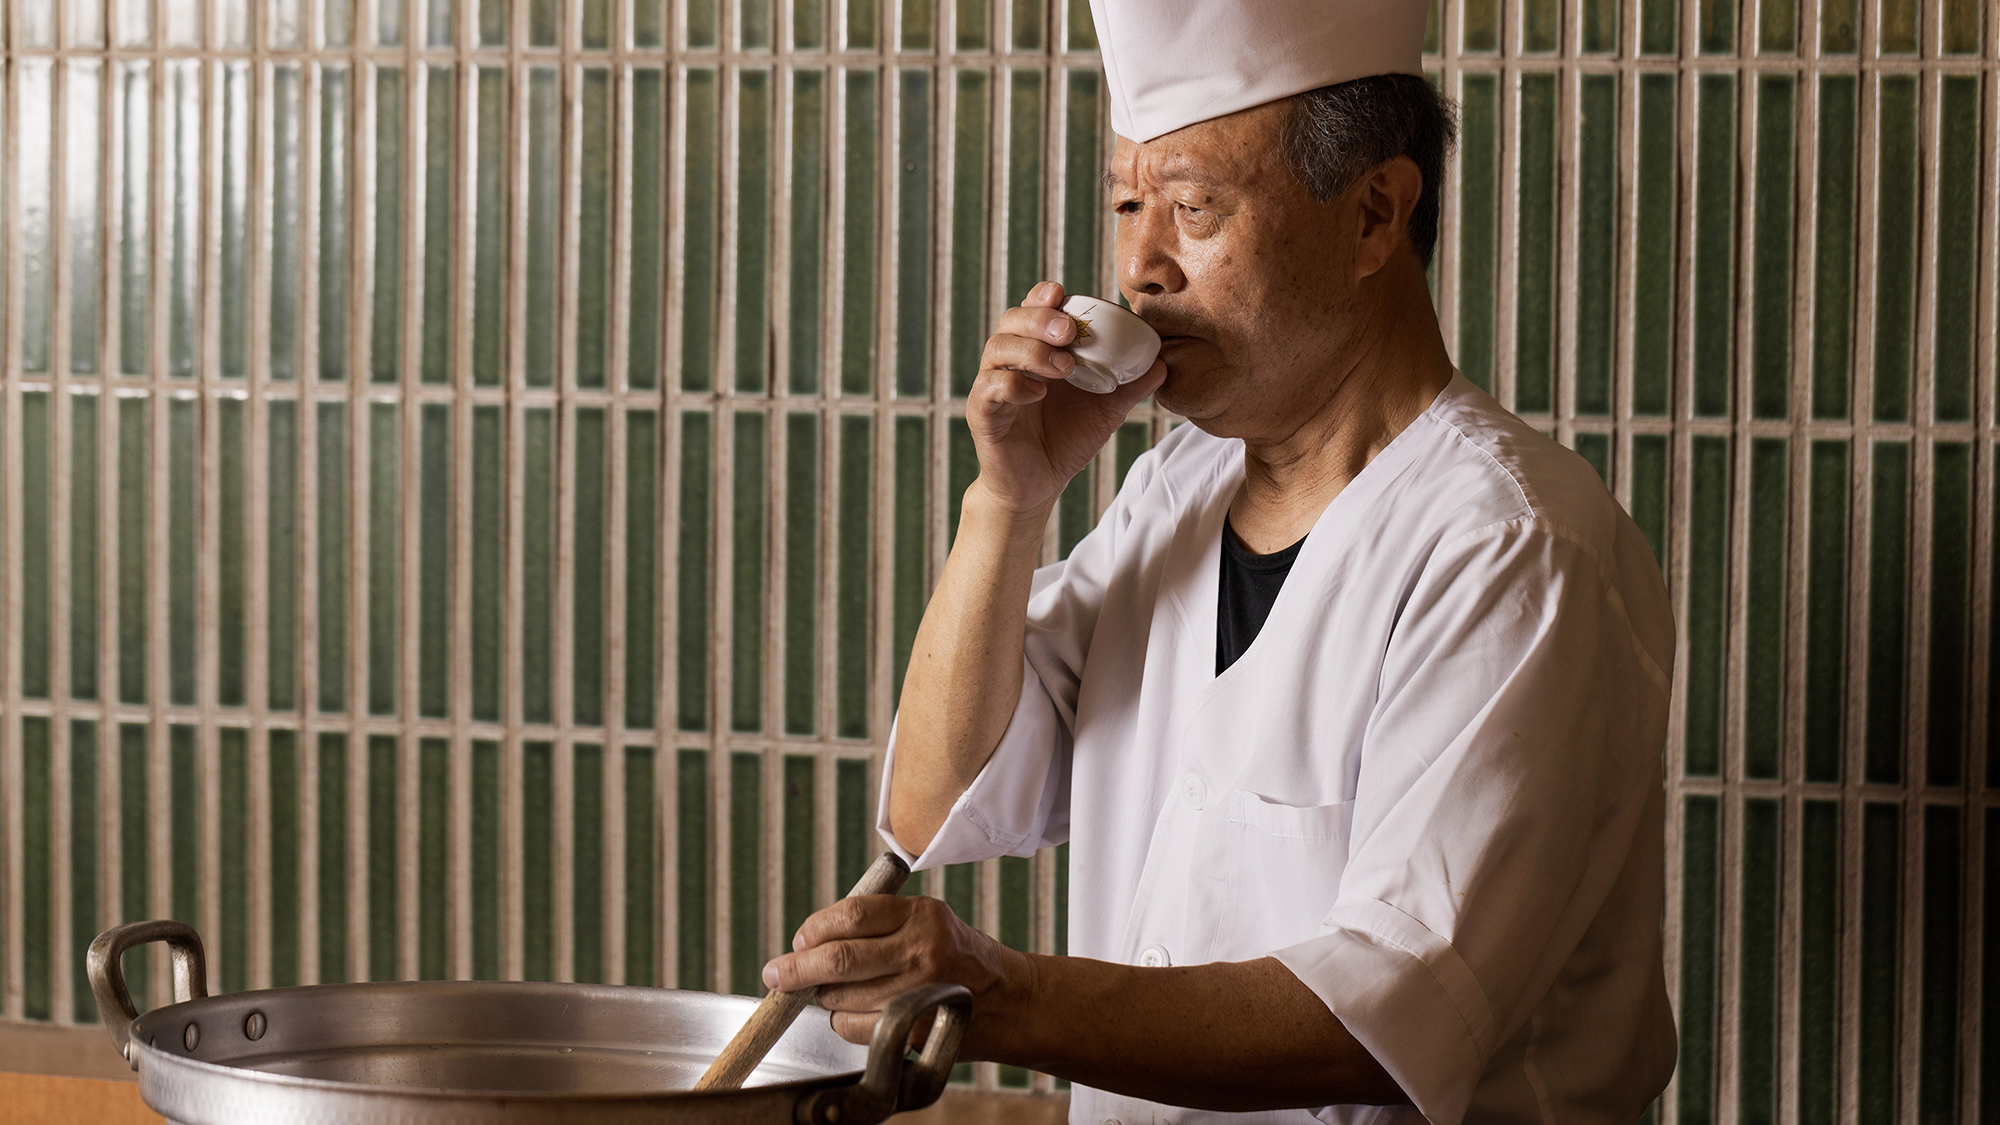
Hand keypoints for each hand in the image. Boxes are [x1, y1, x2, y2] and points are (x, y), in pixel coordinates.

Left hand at [762, 893, 1031, 1056]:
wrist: (1006, 999)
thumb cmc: (955, 955)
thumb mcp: (927, 920)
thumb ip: (877, 922)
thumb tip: (808, 942)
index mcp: (922, 914)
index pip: (852, 915)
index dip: (815, 928)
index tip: (799, 940)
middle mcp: (922, 950)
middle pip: (839, 959)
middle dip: (797, 969)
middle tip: (777, 974)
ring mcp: (919, 992)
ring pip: (841, 997)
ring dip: (824, 997)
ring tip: (830, 992)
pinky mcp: (915, 1027)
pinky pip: (854, 1027)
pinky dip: (842, 1021)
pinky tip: (855, 1011)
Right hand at [969, 281, 1167, 515]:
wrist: (1040, 484)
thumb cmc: (1066, 440)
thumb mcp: (1105, 411)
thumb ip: (1130, 387)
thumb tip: (1162, 364)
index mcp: (1036, 350)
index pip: (1032, 310)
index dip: (1042, 297)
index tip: (1062, 294)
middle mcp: (1010, 361)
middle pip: (1011, 321)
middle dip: (1039, 319)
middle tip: (1069, 331)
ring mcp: (992, 385)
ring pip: (998, 349)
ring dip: (1032, 351)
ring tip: (1065, 367)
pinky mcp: (983, 413)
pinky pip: (990, 389)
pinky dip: (1013, 385)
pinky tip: (1038, 393)